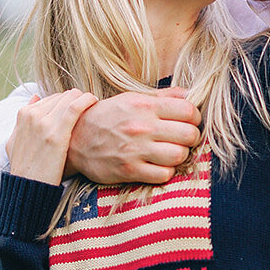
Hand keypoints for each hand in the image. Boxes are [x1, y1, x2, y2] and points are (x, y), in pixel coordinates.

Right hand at [5, 91, 96, 185]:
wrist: (28, 187)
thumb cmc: (25, 168)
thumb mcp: (15, 141)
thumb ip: (22, 120)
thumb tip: (35, 98)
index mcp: (24, 114)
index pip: (51, 98)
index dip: (66, 101)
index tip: (77, 107)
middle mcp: (32, 115)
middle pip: (62, 96)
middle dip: (76, 99)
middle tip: (88, 106)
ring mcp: (44, 123)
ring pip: (69, 97)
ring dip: (84, 98)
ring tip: (93, 104)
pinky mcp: (57, 133)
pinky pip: (75, 107)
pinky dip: (87, 100)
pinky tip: (94, 102)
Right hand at [65, 89, 201, 183]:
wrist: (75, 138)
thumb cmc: (108, 117)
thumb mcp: (132, 98)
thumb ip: (162, 97)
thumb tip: (190, 94)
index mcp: (144, 105)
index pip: (188, 110)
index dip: (194, 117)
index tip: (189, 122)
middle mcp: (141, 126)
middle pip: (189, 135)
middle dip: (190, 138)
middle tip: (182, 139)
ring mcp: (135, 150)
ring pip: (179, 156)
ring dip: (179, 155)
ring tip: (170, 152)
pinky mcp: (130, 170)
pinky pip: (164, 174)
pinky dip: (166, 171)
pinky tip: (158, 165)